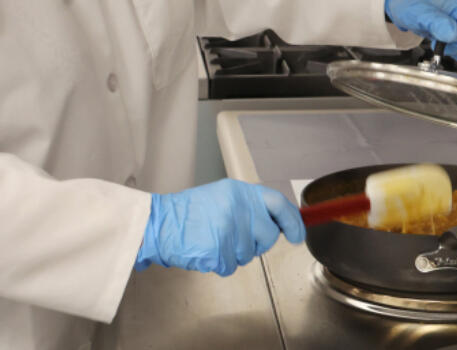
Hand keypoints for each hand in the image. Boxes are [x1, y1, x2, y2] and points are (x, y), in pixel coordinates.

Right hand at [135, 179, 305, 275]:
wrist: (159, 223)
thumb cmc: (189, 213)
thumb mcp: (223, 197)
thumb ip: (250, 207)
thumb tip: (278, 223)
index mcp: (240, 191)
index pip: (278, 204)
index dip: (292, 221)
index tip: (297, 234)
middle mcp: (239, 207)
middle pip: (268, 236)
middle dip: (257, 244)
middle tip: (235, 238)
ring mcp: (229, 228)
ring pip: (250, 255)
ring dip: (234, 254)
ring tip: (214, 240)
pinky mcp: (219, 249)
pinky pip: (231, 266)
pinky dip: (219, 263)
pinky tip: (207, 250)